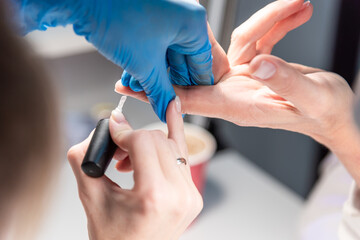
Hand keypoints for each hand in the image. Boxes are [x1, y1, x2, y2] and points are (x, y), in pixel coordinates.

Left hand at [12, 0, 212, 121]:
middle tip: (159, 98)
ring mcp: (166, 12)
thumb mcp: (144, 65)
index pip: (201, 63)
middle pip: (183, 58)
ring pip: (166, 52)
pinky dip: (145, 58)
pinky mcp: (150, 13)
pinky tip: (132, 73)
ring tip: (138, 86)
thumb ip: (161, 93)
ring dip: (152, 72)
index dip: (192, 87)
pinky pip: (154, 42)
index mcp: (193, 23)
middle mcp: (183, 14)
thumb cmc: (115, 15)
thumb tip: (168, 109)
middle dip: (166, 81)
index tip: (185, 101)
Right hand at [67, 98, 201, 239]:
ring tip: (130, 160)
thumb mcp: (90, 197)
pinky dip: (174, 135)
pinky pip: (183, 156)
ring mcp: (190, 195)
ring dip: (149, 142)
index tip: (112, 131)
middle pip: (158, 139)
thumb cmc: (112, 236)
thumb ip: (85, 157)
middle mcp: (179, 195)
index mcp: (154, 196)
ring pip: (171, 144)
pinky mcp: (193, 195)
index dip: (123, 132)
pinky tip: (173, 111)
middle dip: (134, 138)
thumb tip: (103, 127)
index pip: (142, 141)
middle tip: (117, 152)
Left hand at [115, 0, 312, 122]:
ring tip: (299, 5)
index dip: (156, 92)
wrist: (335, 112)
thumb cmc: (324, 113)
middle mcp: (234, 91)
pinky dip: (276, 23)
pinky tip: (298, 12)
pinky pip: (256, 38)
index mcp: (237, 105)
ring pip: (236, 41)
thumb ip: (285, 82)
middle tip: (173, 19)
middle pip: (201, 64)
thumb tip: (260, 64)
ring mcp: (243, 77)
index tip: (127, 84)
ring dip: (268, 19)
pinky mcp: (256, 65)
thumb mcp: (313, 99)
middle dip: (192, 41)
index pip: (188, 99)